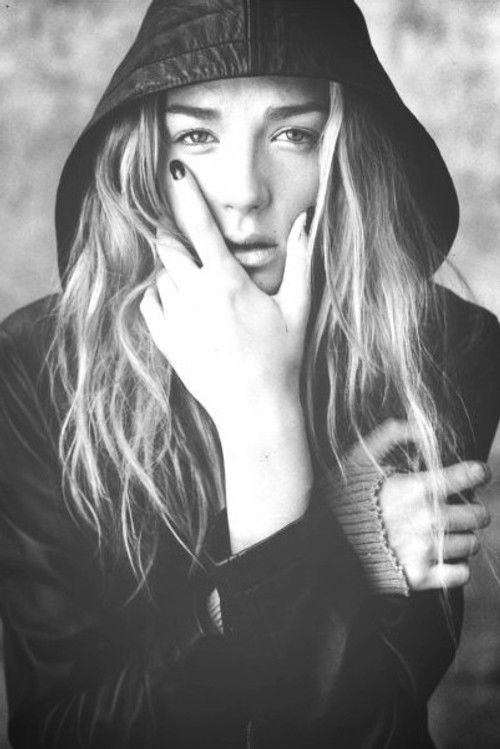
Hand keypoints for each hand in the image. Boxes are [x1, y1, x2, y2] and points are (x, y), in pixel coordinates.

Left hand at [139, 161, 311, 430]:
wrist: (255, 409)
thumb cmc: (282, 358)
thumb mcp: (298, 307)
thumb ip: (301, 259)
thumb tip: (306, 219)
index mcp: (228, 282)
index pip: (200, 226)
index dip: (186, 194)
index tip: (175, 170)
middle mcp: (196, 296)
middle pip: (168, 246)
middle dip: (172, 234)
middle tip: (187, 237)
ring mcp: (178, 320)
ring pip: (160, 275)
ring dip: (171, 269)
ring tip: (194, 280)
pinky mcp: (167, 341)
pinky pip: (149, 303)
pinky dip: (158, 294)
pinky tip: (178, 301)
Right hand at [346, 420, 490, 589]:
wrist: (323, 544)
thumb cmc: (342, 499)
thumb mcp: (360, 459)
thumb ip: (391, 435)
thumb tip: (418, 426)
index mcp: (417, 488)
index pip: (470, 476)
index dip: (477, 472)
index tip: (476, 474)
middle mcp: (427, 519)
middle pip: (478, 515)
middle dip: (474, 508)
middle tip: (463, 508)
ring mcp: (425, 550)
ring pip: (471, 544)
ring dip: (464, 537)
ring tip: (448, 533)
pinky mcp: (420, 577)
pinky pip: (460, 574)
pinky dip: (457, 566)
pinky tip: (444, 557)